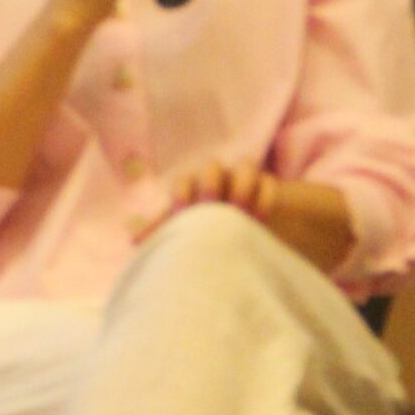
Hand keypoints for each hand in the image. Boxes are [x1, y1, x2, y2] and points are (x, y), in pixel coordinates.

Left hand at [142, 164, 354, 276]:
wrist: (282, 244)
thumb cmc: (229, 248)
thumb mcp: (202, 244)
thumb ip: (174, 237)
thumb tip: (133, 238)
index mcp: (201, 201)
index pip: (182, 186)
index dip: (179, 194)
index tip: (180, 211)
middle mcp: (224, 190)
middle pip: (209, 168)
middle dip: (206, 182)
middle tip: (208, 202)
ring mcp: (251, 189)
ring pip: (241, 167)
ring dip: (236, 183)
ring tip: (236, 208)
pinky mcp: (275, 193)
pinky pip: (268, 182)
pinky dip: (263, 194)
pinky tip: (260, 216)